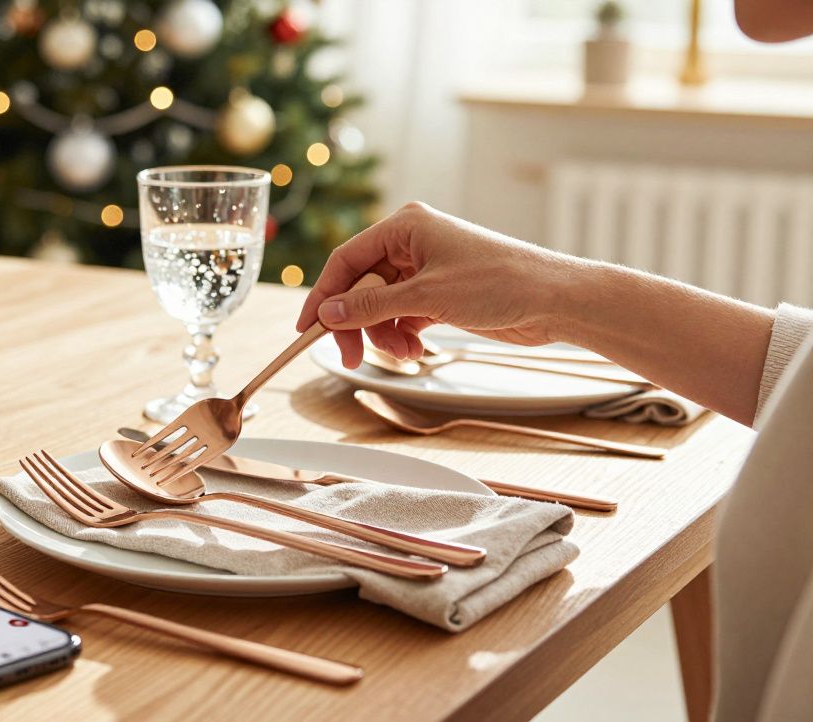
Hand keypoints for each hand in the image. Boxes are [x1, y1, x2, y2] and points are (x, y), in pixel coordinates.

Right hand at [296, 202, 581, 368]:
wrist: (553, 300)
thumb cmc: (500, 282)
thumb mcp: (427, 296)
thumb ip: (372, 306)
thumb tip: (328, 312)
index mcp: (405, 226)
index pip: (347, 259)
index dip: (323, 294)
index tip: (307, 328)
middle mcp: (412, 243)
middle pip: (361, 285)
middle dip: (355, 322)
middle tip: (349, 356)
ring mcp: (426, 269)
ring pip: (380, 305)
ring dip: (383, 333)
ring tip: (402, 353)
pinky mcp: (439, 293)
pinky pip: (402, 315)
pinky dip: (402, 335)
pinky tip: (415, 349)